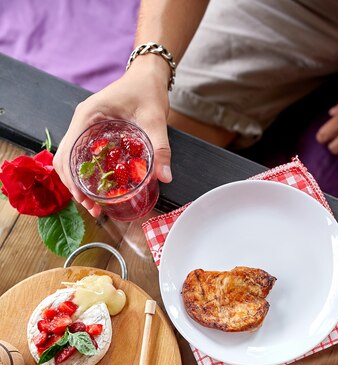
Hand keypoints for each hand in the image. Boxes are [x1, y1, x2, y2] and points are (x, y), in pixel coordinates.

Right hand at [53, 60, 171, 215]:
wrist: (148, 75)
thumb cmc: (148, 91)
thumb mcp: (155, 120)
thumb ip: (160, 149)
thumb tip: (165, 177)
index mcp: (88, 116)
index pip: (68, 151)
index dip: (72, 179)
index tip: (85, 198)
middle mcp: (81, 122)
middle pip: (64, 160)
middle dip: (74, 187)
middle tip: (93, 208)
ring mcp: (85, 127)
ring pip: (70, 160)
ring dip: (78, 183)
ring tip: (94, 204)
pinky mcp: (93, 132)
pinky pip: (81, 156)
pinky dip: (85, 174)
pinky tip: (98, 188)